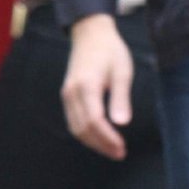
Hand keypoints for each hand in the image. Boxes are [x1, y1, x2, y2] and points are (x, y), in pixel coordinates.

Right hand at [61, 14, 133, 158]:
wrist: (90, 34)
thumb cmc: (110, 51)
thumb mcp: (122, 72)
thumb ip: (121, 98)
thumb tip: (122, 123)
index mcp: (86, 86)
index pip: (94, 121)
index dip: (107, 138)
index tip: (122, 148)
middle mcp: (72, 93)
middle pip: (83, 129)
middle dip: (101, 145)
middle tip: (120, 154)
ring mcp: (67, 95)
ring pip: (76, 128)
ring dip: (93, 142)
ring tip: (112, 150)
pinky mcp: (68, 95)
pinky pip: (73, 121)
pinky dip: (86, 134)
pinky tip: (100, 138)